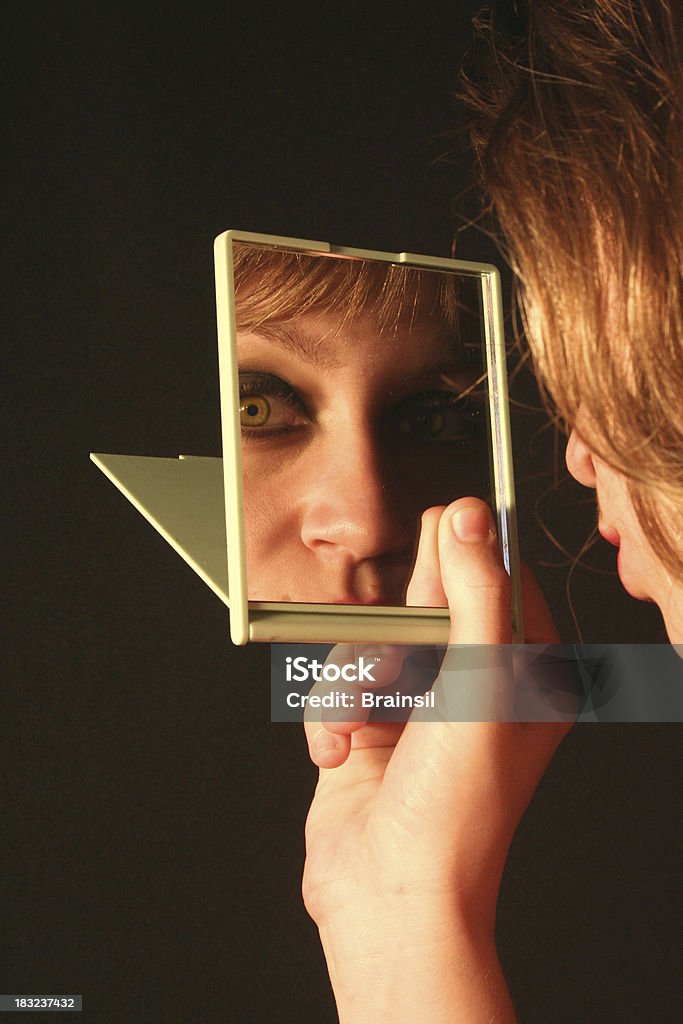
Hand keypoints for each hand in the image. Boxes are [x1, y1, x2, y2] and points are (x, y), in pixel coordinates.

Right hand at [302, 499, 569, 1022]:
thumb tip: (471, 519)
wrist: (389, 895)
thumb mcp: (480, 685)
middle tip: (390, 635)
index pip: (500, 583)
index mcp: (526, 678)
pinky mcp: (370, 726)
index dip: (466, 553)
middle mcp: (475, 689)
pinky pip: (337, 681)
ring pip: (371, 640)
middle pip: (428, 606)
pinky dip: (329, 712)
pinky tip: (337, 751)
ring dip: (353, 680)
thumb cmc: (454, 810)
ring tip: (357, 723)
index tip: (440, 527)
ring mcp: (419, 707)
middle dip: (394, 625)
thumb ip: (476, 593)